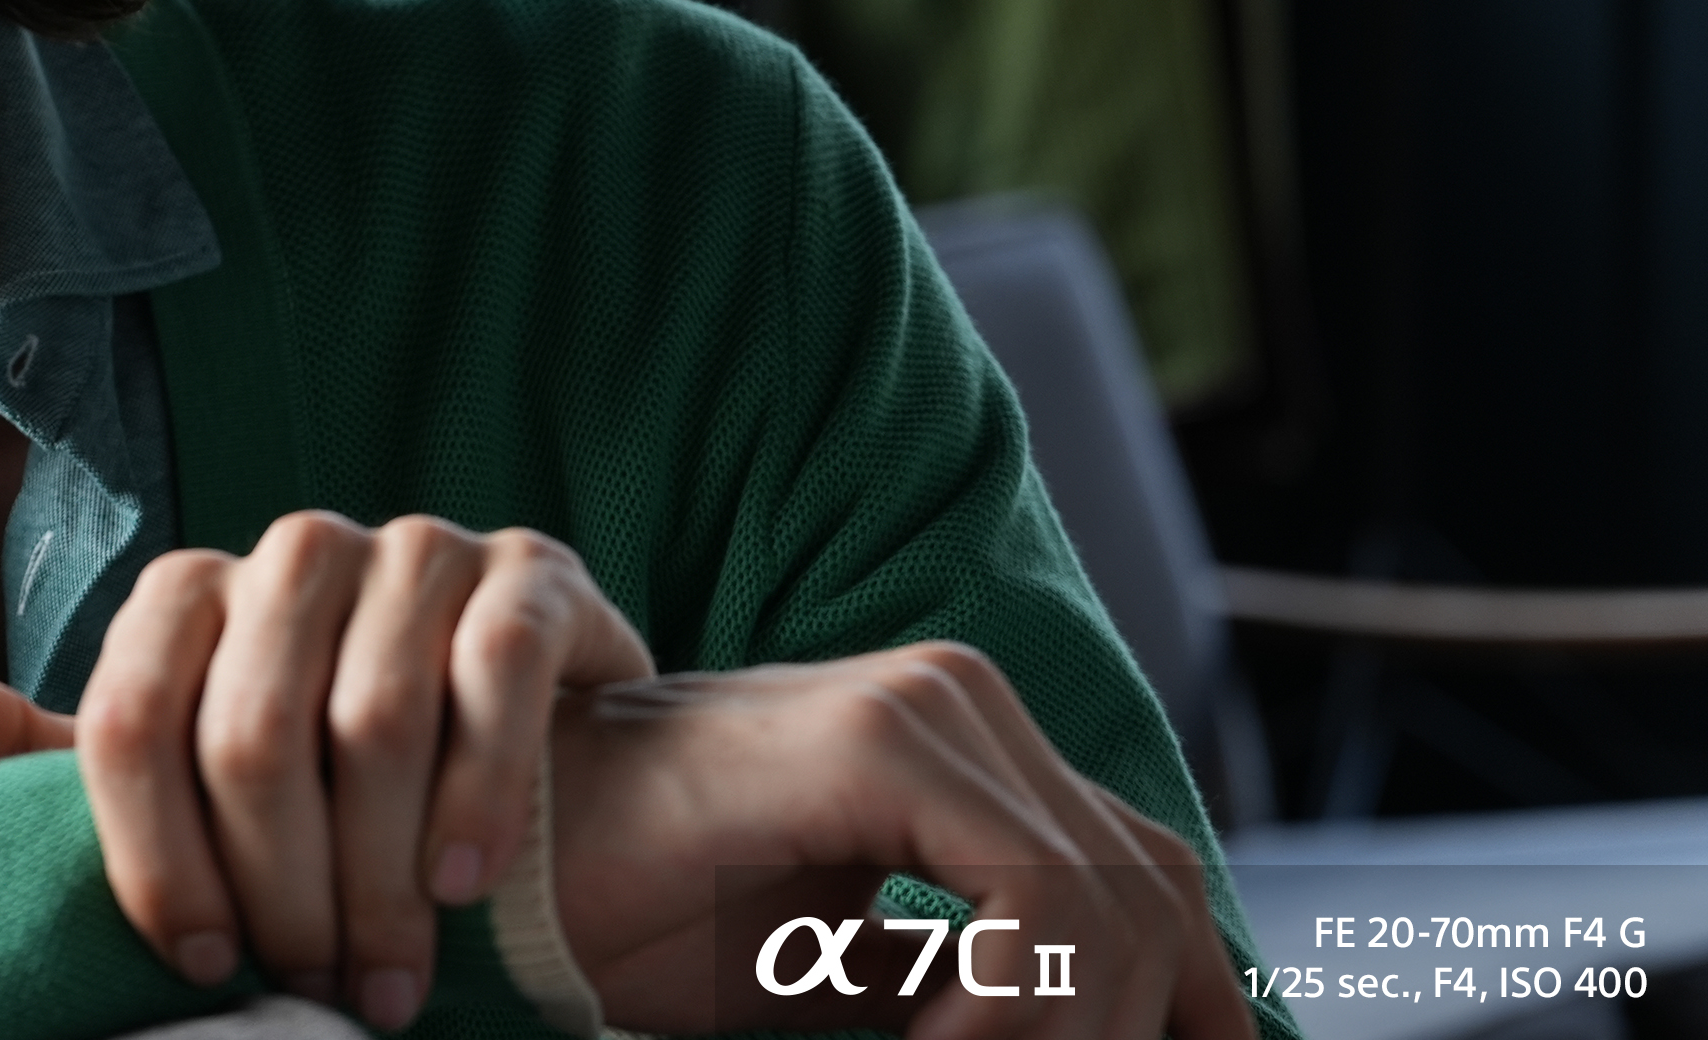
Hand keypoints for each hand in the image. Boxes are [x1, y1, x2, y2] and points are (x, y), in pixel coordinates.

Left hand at [0, 511, 650, 1032]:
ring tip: (388, 977)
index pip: (132, 721)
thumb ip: (26, 756)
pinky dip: (479, 797)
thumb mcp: (167, 780)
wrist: (526, 762)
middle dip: (278, 890)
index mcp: (190, 593)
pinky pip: (494, 677)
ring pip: (376, 715)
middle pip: (252, 732)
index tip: (193, 966)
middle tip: (309, 989)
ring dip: (380, 876)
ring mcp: (418, 549)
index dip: (155, 858)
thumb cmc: (315, 786)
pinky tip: (469, 885)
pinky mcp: (530, 573)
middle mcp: (296, 549)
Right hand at [543, 647, 1251, 1039]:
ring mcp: (928, 705)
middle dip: (1139, 1031)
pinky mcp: (882, 738)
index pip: (1148, 880)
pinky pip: (1034, 899)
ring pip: (1111, 905)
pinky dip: (1013, 1010)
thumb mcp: (853, 974)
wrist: (508, 858)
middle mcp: (964, 701)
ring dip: (1064, 1034)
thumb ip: (970, 991)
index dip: (1199, 1007)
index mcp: (965, 745)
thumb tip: (1095, 1039)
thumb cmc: (650, 917)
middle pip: (1154, 894)